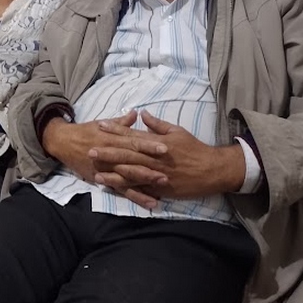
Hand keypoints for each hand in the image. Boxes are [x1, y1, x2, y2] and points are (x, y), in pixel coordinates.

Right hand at [42, 110, 168, 208]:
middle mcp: (109, 155)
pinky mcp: (102, 180)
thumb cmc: (85, 131)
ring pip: (127, 178)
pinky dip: (136, 196)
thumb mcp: (102, 123)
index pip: (133, 142)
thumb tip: (136, 113)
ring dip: (144, 184)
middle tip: (168, 173)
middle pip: (132, 162)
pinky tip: (150, 202)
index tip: (165, 147)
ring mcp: (106, 169)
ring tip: (161, 189)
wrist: (63, 142)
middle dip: (150, 168)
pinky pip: (121, 190)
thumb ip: (121, 122)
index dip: (149, 145)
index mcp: (111, 139)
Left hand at [90, 110, 244, 201]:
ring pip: (131, 174)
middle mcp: (154, 159)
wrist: (212, 170)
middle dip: (108, 153)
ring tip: (96, 172)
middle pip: (127, 155)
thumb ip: (157, 124)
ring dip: (112, 174)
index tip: (100, 125)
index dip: (115, 130)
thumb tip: (141, 113)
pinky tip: (114, 189)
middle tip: (90, 150)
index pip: (132, 135)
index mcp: (157, 143)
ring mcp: (156, 175)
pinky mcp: (160, 188)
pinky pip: (141, 189)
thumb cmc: (195, 149)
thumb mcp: (177, 131)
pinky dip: (127, 189)